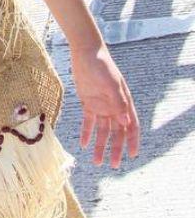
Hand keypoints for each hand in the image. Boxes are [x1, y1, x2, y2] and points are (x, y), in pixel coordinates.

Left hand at [71, 43, 139, 167]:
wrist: (85, 53)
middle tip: (112, 165)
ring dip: (100, 145)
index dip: (132, 141)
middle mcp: (114, 107)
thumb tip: (125, 121)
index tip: (132, 155)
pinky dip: (87, 133)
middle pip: (116, 133)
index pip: (131, 126)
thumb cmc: (101, 65)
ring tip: (96, 161)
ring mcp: (101, 105)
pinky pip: (88, 121)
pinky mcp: (88, 102)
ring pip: (102, 130)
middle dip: (115, 149)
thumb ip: (118, 102)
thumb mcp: (110, 83)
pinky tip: (84, 144)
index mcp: (124, 103)